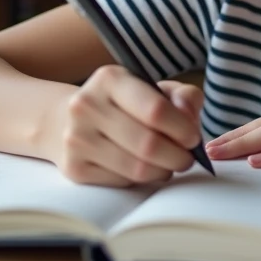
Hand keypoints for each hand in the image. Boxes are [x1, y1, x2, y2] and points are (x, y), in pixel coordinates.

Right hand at [55, 64, 203, 186]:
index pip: (155, 110)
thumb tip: (189, 115)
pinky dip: (142, 180)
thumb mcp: (152, 88)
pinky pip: (122, 182)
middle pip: (148, 144)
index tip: (193, 138)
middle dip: (178, 156)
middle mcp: (86, 106)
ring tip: (169, 165)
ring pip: (136, 168)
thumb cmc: (122, 104)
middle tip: (187, 159)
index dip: (182, 128)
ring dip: (163, 171)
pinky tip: (144, 169)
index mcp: (109, 79)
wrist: (67, 121)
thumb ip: (182, 95)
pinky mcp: (74, 168)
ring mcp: (76, 139)